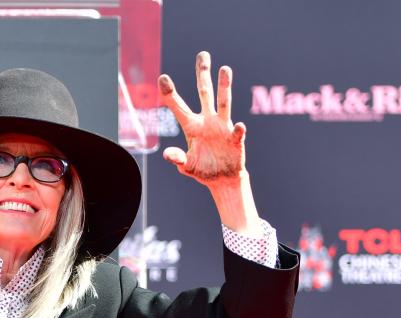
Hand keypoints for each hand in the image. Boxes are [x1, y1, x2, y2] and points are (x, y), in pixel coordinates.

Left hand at [158, 51, 246, 188]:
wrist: (223, 179)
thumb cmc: (202, 170)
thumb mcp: (187, 166)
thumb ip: (178, 159)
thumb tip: (166, 154)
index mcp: (192, 127)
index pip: (179, 107)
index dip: (170, 94)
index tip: (162, 78)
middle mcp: (207, 121)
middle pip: (204, 93)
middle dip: (203, 74)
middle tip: (203, 54)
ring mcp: (222, 127)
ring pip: (223, 102)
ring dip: (224, 86)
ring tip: (225, 69)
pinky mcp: (235, 138)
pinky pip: (237, 131)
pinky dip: (238, 129)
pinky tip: (238, 126)